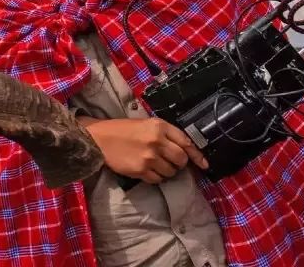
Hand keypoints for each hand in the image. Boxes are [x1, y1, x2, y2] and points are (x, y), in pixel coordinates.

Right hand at [79, 117, 208, 184]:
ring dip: (166, 171)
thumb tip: (186, 151)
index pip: (186, 142)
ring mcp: (149, 157)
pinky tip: (146, 169)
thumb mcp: (146, 124)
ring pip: (171, 172)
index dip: (197, 155)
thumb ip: (166, 134)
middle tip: (170, 161)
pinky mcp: (141, 170)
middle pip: (181, 159)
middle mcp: (157, 141)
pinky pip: (158, 180)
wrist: (99, 139)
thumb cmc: (123, 129)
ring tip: (155, 164)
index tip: (204, 164)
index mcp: (159, 126)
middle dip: (178, 163)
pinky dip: (155, 177)